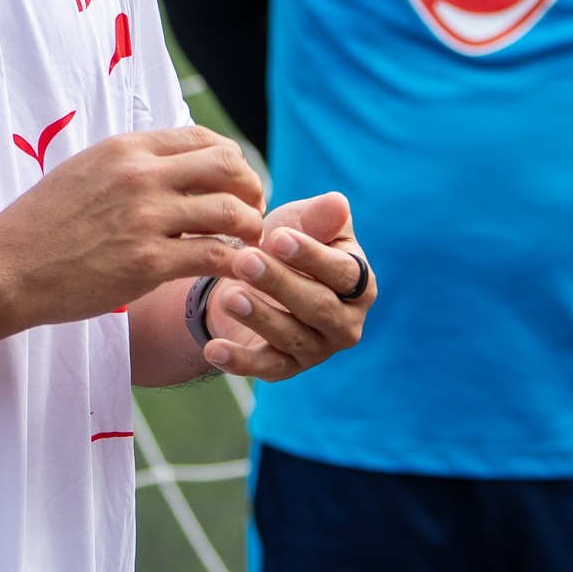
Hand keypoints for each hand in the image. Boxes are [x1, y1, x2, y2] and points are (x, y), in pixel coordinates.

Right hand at [0, 126, 263, 326]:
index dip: (232, 159)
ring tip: (247, 243)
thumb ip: (130, 164)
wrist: (8, 267)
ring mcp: (146, 219)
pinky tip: (231, 269)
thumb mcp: (86, 169)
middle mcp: (140, 176)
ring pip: (231, 211)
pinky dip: (233, 262)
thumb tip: (171, 165)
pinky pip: (214, 255)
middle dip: (252, 187)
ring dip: (250, 227)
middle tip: (252, 211)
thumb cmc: (43, 224)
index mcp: (126, 148)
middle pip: (228, 166)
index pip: (203, 138)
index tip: (235, 183)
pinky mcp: (147, 263)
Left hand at [202, 191, 371, 380]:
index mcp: (359, 282)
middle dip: (280, 283)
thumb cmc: (284, 244)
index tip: (276, 237)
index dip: (311, 256)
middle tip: (245, 261)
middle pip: (317, 306)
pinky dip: (240, 362)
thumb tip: (338, 203)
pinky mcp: (287, 368)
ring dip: (259, 316)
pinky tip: (214, 349)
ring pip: (291, 336)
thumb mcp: (299, 223)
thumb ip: (318, 216)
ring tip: (229, 296)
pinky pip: (266, 369)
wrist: (252, 276)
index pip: (342, 272)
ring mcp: (318, 349)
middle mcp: (346, 321)